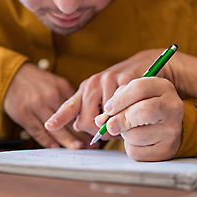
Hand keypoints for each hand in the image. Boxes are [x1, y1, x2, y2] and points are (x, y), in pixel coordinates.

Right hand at [3, 63, 91, 148]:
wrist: (12, 74)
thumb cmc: (37, 82)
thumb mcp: (56, 84)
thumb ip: (69, 99)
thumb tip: (86, 116)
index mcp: (61, 88)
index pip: (78, 109)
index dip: (88, 122)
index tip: (96, 132)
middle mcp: (50, 96)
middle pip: (68, 120)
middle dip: (81, 134)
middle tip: (92, 145)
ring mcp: (36, 105)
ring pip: (55, 128)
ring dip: (67, 140)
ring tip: (78, 148)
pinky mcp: (23, 113)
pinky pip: (37, 131)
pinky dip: (47, 140)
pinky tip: (56, 147)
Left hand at [45, 50, 169, 140]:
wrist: (147, 64)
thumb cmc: (124, 85)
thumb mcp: (103, 95)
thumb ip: (89, 109)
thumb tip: (77, 126)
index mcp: (86, 88)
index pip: (70, 106)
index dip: (59, 117)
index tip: (49, 126)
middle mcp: (94, 83)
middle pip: (86, 121)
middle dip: (97, 133)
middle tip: (108, 131)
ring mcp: (109, 80)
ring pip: (106, 119)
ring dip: (116, 126)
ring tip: (125, 117)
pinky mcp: (126, 80)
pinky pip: (124, 110)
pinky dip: (129, 117)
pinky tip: (135, 109)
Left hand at [94, 77, 184, 160]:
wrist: (170, 128)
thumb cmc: (147, 108)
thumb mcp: (135, 97)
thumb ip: (116, 104)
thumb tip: (100, 121)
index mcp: (164, 87)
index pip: (139, 88)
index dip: (119, 99)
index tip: (108, 108)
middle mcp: (173, 107)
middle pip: (141, 111)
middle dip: (120, 119)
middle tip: (110, 125)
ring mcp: (173, 130)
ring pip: (135, 135)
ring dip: (124, 134)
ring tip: (131, 130)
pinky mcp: (167, 150)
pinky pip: (136, 152)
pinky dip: (130, 148)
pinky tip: (138, 141)